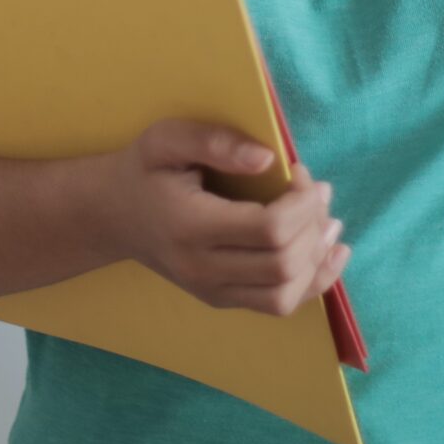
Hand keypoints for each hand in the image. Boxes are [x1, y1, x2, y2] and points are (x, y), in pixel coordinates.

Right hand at [99, 117, 350, 317]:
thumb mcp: (167, 139)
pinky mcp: (221, 299)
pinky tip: (330, 254)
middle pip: (283, 264)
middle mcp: (201, 269)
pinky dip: (313, 283)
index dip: (301, 203)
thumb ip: (215, 141)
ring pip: (285, 294)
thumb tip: (269, 160)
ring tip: (328, 221)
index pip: (269, 230)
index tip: (301, 173)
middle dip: (314, 226)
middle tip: (318, 192)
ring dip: (318, 258)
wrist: (113, 216)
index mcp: (190, 227)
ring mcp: (211, 291)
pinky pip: (278, 304)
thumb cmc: (144, 170)